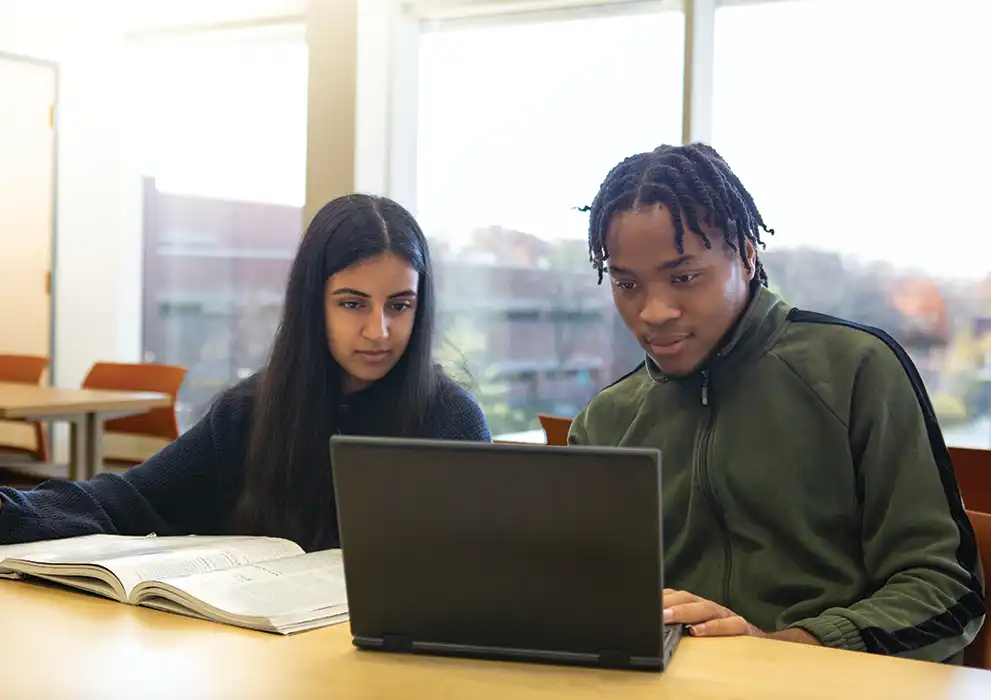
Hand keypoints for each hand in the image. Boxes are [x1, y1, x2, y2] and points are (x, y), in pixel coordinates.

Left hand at [663, 590, 820, 644]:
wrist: (759, 642)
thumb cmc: (721, 634)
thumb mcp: (698, 626)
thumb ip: (679, 621)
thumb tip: (654, 620)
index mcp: (697, 605)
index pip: (677, 595)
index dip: (661, 596)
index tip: (643, 599)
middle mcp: (710, 607)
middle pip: (689, 598)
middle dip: (669, 602)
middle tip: (653, 610)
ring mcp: (727, 615)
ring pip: (707, 608)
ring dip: (686, 612)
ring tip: (668, 617)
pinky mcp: (743, 627)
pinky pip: (730, 625)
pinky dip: (714, 627)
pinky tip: (698, 632)